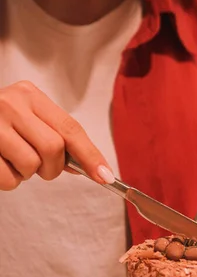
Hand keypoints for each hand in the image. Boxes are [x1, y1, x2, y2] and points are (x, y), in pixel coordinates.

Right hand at [0, 81, 114, 190]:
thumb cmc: (1, 124)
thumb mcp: (29, 119)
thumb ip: (57, 137)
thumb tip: (92, 168)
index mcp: (30, 95)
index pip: (70, 128)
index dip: (91, 156)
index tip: (106, 177)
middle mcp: (10, 103)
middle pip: (53, 148)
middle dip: (53, 168)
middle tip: (42, 169)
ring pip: (31, 164)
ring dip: (28, 174)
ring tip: (15, 162)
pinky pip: (8, 179)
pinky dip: (10, 181)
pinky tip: (1, 165)